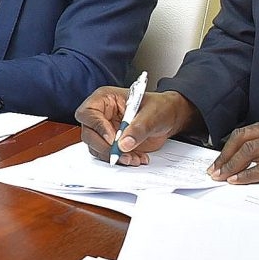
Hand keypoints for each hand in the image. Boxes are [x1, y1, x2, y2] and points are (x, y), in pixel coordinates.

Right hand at [77, 89, 198, 164]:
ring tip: (134, 157)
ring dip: (114, 156)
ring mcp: (105, 131)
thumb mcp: (152, 113)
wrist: (170, 117)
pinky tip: (136, 158)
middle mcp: (101, 115)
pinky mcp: (112, 144)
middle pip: (88, 134)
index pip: (88, 113)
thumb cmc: (160, 107)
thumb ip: (138, 128)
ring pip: (97, 148)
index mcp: (105, 99)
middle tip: (122, 154)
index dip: (97, 127)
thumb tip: (124, 143)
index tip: (113, 139)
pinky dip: (122, 160)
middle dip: (105, 147)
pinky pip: (109, 155)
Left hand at [209, 116, 258, 183]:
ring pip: (251, 150)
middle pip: (243, 138)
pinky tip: (240, 180)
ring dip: (232, 164)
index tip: (220, 159)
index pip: (248, 132)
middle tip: (213, 170)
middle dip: (224, 155)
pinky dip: (250, 174)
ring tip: (221, 177)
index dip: (230, 146)